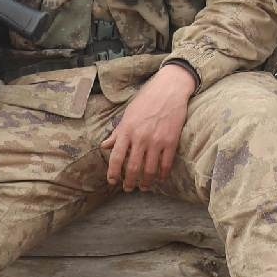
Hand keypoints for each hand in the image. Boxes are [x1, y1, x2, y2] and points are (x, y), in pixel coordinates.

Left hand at [102, 64, 195, 191]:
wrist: (169, 88)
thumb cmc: (147, 99)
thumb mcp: (128, 114)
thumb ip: (117, 132)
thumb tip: (105, 146)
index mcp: (127, 130)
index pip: (116, 157)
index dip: (113, 173)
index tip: (112, 181)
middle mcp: (140, 137)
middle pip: (133, 168)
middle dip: (129, 182)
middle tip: (128, 188)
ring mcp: (157, 140)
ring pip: (150, 170)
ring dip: (146, 182)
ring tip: (143, 187)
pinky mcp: (171, 141)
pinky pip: (166, 164)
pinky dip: (163, 175)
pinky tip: (160, 179)